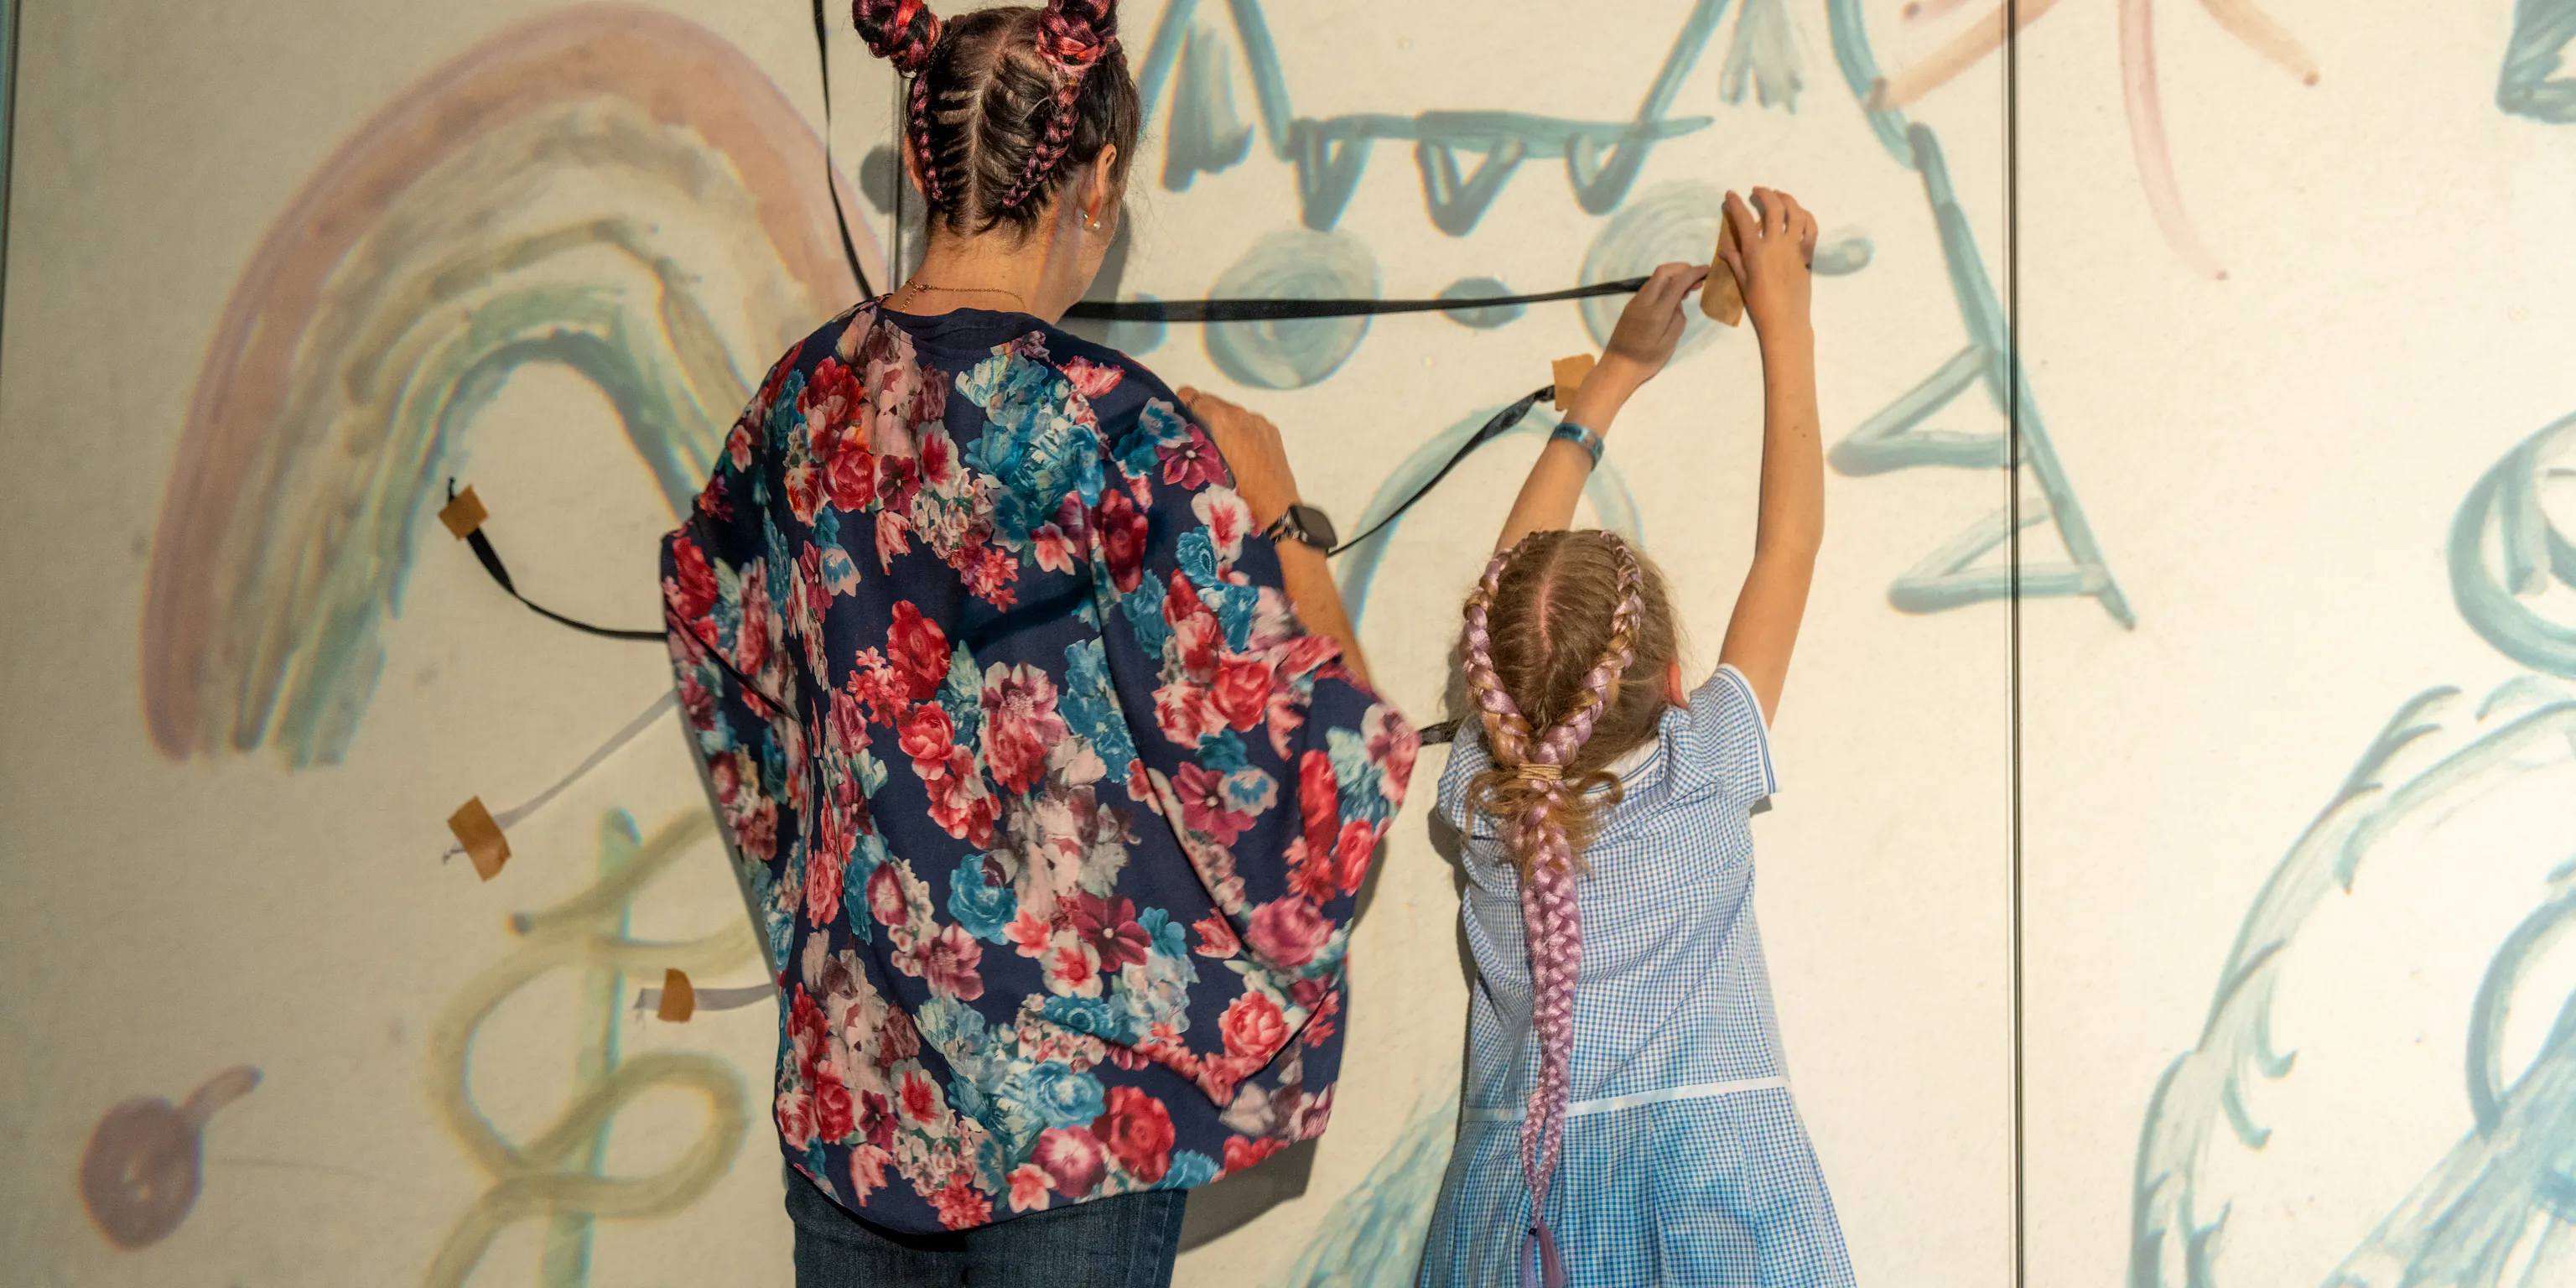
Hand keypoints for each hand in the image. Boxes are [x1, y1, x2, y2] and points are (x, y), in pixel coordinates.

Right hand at [1176, 387, 1297, 527]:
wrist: (1275, 503)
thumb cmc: (1237, 490)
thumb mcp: (1208, 466)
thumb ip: (1197, 442)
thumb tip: (1187, 431)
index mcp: (1222, 420)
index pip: (1193, 396)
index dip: (1182, 403)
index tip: (1178, 417)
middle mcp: (1241, 413)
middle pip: (1213, 401)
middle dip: (1201, 412)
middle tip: (1194, 432)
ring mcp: (1258, 420)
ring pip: (1232, 411)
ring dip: (1222, 421)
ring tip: (1218, 443)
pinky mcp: (1271, 429)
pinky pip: (1249, 421)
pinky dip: (1241, 428)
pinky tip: (1241, 449)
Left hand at [1599, 260, 1710, 386]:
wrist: (1616, 368)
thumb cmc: (1644, 361)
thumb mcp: (1669, 345)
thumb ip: (1677, 320)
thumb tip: (1678, 305)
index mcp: (1656, 312)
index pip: (1676, 282)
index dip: (1693, 273)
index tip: (1706, 269)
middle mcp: (1643, 301)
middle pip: (1663, 272)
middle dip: (1682, 269)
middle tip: (1697, 278)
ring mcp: (1635, 303)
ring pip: (1655, 279)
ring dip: (1673, 277)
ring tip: (1688, 289)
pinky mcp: (1631, 307)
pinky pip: (1649, 288)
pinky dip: (1664, 285)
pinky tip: (1672, 297)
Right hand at [1719, 187, 1817, 340]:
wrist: (1786, 320)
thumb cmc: (1761, 304)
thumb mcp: (1743, 282)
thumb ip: (1735, 262)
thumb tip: (1725, 250)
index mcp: (1756, 252)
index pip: (1745, 220)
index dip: (1736, 204)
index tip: (1731, 194)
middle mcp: (1776, 245)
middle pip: (1774, 208)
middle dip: (1765, 194)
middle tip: (1758, 191)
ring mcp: (1795, 248)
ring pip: (1796, 213)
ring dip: (1787, 199)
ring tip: (1779, 196)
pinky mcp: (1808, 254)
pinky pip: (1811, 228)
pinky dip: (1806, 216)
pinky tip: (1799, 213)